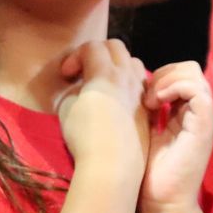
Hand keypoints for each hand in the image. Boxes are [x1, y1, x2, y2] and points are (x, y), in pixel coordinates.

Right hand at [56, 40, 148, 175]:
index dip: (74, 56)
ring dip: (116, 66)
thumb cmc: (85, 136)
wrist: (113, 165)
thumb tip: (80, 89)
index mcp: (104, 73)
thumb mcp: (66, 109)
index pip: (91, 47)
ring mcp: (140, 92)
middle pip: (115, 47)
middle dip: (97, 53)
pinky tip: (117, 102)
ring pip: (132, 63)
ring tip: (103, 84)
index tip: (66, 75)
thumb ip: (72, 91)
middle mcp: (126, 77)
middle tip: (84, 72)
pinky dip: (127, 84)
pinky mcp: (146, 110)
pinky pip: (140, 84)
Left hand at [140, 61, 212, 212]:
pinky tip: (154, 105)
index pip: (181, 74)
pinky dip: (174, 89)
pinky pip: (197, 90)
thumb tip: (132, 90)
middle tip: (143, 95)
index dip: (159, 75)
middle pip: (190, 68)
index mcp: (186, 112)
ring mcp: (204, 118)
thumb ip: (146, 111)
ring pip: (194, 74)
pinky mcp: (204, 126)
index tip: (137, 95)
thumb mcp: (144, 132)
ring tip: (148, 100)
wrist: (161, 202)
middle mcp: (198, 112)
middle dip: (163, 73)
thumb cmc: (147, 174)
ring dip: (166, 80)